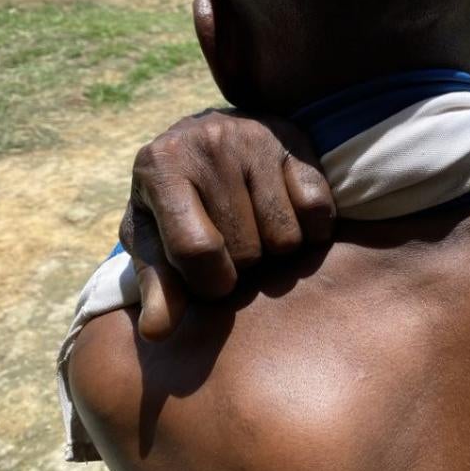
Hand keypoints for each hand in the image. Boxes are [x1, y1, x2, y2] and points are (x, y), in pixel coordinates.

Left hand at [120, 109, 334, 340]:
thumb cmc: (173, 200)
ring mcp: (254, 139)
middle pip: (245, 248)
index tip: (211, 281)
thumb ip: (156, 285)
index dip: (209, 282)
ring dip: (275, 250)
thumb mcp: (151, 238)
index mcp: (161, 167)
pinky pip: (317, 210)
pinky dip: (310, 230)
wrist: (201, 138)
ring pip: (286, 237)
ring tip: (256, 231)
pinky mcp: (294, 141)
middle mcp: (208, 143)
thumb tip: (157, 332)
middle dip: (241, 265)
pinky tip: (288, 219)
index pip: (196, 249)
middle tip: (231, 247)